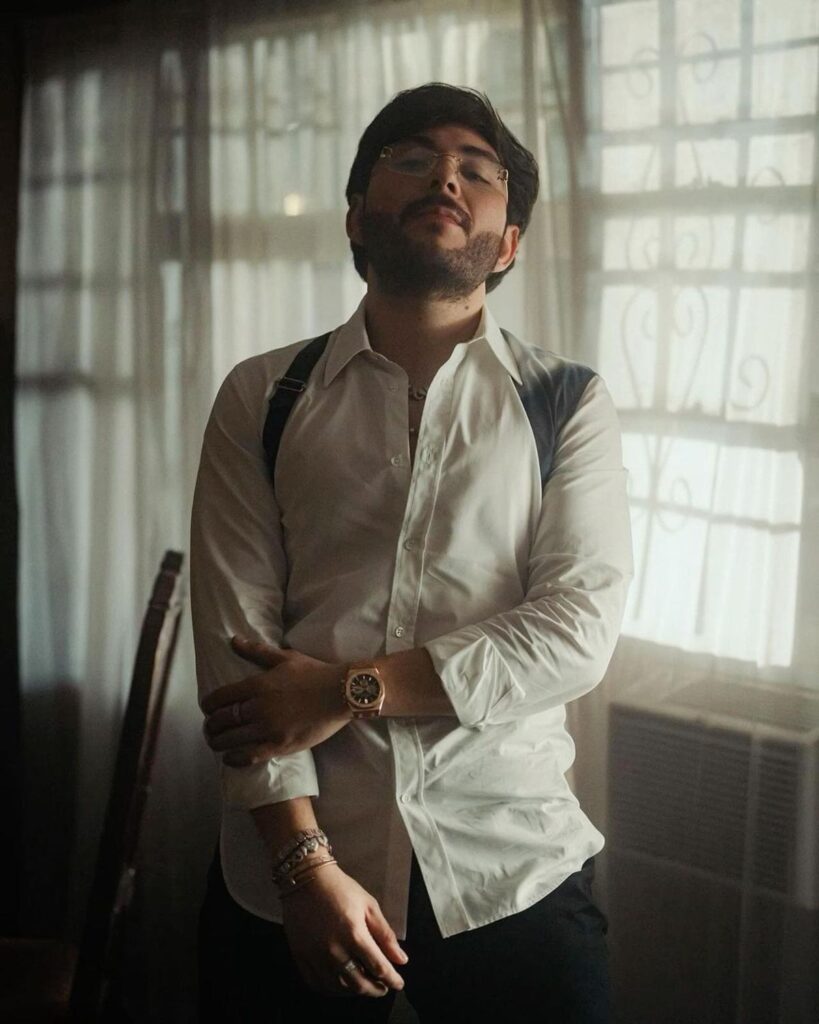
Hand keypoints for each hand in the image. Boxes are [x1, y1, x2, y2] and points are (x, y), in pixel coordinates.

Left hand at [201, 637, 350, 763]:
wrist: (342, 693)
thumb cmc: (315, 673)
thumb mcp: (285, 657)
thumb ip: (256, 651)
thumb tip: (233, 640)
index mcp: (258, 685)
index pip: (220, 697)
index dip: (208, 705)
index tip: (207, 708)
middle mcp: (260, 707)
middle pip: (222, 720)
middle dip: (211, 725)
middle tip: (210, 727)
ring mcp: (270, 728)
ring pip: (231, 740)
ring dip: (218, 742)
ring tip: (216, 743)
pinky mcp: (281, 745)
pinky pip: (249, 756)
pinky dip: (234, 759)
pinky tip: (229, 758)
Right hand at [281, 862, 407, 997]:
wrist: (306, 879)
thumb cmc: (341, 889)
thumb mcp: (369, 906)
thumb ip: (385, 935)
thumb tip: (401, 959)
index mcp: (354, 935)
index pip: (379, 968)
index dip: (392, 979)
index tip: (399, 983)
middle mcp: (334, 951)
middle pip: (359, 984)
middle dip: (376, 989)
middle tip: (383, 988)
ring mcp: (315, 957)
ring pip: (339, 988)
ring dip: (355, 991)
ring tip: (364, 986)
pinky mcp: (301, 957)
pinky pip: (317, 984)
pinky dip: (332, 990)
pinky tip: (340, 985)